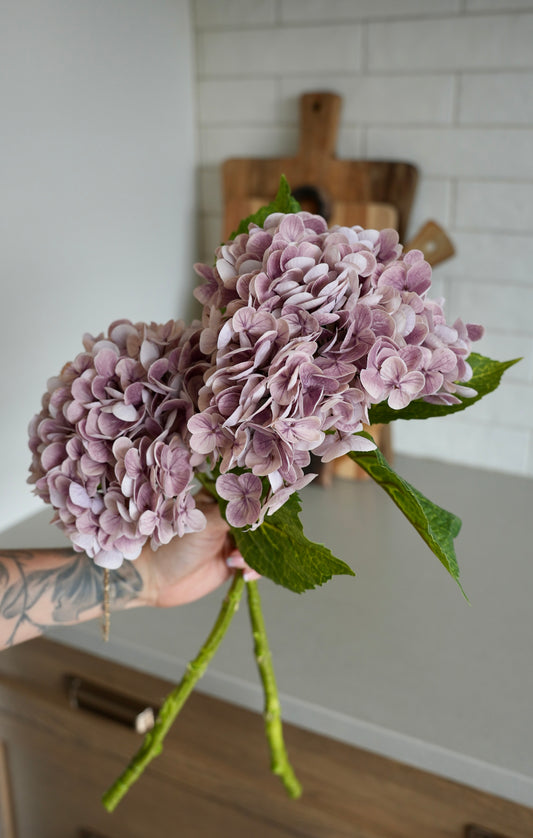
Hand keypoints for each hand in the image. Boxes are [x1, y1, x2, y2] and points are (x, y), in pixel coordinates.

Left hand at [136, 492, 259, 608]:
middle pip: (257, 520)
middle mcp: (227, 517)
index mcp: (218, 499)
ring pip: (259, 543)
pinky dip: (254, 568)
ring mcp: (231, 540)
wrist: (156, 580)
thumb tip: (260, 505)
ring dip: (254, 554)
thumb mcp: (204, 523)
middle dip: (260, 533)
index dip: (259, 502)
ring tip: (235, 560)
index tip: (269, 511)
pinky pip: (254, 563)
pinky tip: (242, 572)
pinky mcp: (233, 561)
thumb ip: (233, 514)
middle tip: (256, 541)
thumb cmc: (172, 544)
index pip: (247, 494)